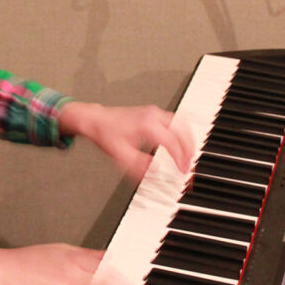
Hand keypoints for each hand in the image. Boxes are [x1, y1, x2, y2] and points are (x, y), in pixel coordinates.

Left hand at [60, 102, 193, 180]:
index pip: (172, 143)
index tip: (182, 170)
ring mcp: (154, 112)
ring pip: (181, 124)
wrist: (95, 119)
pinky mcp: (153, 113)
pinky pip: (175, 121)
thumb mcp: (120, 155)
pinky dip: (181, 133)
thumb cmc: (105, 133)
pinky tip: (181, 143)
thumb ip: (139, 166)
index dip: (180, 159)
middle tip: (189, 165)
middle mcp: (153, 115)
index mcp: (147, 125)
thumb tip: (156, 172)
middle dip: (189, 150)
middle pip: (181, 131)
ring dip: (187, 140)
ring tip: (189, 156)